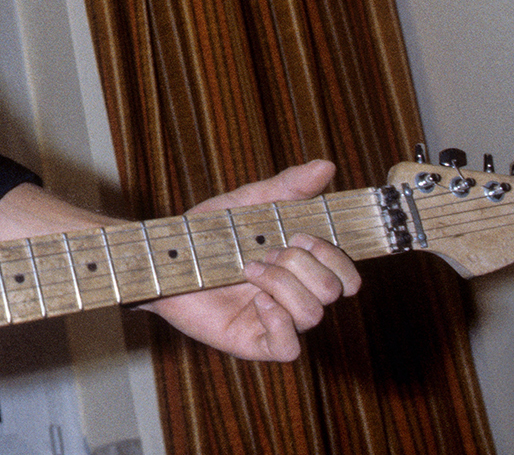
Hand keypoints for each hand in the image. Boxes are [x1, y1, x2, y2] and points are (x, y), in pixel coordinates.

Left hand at [141, 160, 361, 361]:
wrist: (165, 257)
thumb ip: (288, 187)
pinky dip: (279, 322)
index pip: (348, 275)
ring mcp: (277, 322)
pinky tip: (258, 302)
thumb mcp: (248, 203)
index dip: (335, 256)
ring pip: (313, 314)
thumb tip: (327, 166)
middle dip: (301, 264)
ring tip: (248, 270)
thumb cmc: (206, 232)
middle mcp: (295, 297)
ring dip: (281, 284)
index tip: (300, 236)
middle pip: (332, 290)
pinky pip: (289, 348)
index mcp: (301, 269)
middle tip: (267, 253)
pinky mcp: (254, 343)